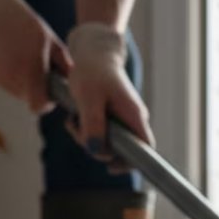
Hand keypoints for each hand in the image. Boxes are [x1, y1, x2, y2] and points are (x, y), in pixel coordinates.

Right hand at [0, 0, 70, 113]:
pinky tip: (3, 54)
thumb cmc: (25, 23)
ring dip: (17, 80)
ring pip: (11, 90)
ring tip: (18, 57)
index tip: (49, 94)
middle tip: (34, 69)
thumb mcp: (51, 42)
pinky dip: (3, 73)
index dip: (46, 103)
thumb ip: (65, 66)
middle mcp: (9, 79)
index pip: (38, 106)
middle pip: (25, 97)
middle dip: (32, 88)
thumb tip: (74, 83)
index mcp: (29, 73)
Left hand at [66, 22, 153, 169]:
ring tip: (72, 120)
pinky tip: (74, 118)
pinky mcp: (113, 116)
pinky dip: (86, 130)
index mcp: (134, 116)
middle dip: (96, 147)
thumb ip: (93, 124)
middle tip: (76, 130)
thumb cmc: (92, 71)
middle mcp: (133, 119)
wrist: (93, 52)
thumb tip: (95, 151)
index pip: (145, 148)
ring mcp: (124, 118)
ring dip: (87, 137)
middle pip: (122, 149)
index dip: (132, 162)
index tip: (111, 167)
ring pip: (109, 141)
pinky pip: (102, 132)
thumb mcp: (88, 98)